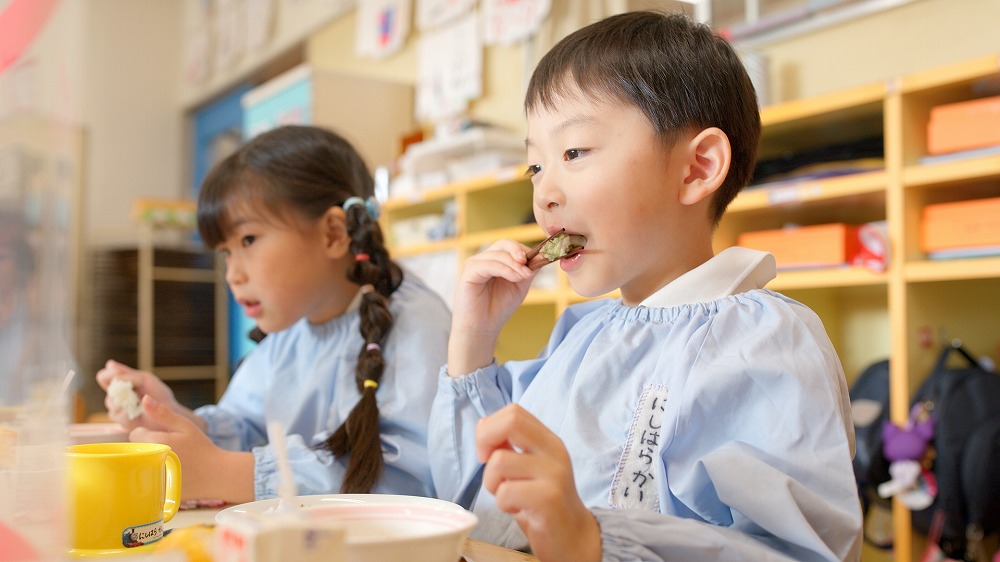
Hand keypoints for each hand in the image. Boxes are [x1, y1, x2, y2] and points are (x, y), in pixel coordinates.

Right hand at [96, 360, 184, 430]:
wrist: (169, 412)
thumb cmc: (158, 394)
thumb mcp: (144, 380)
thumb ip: (127, 374)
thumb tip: (109, 364)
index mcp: (121, 383)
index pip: (104, 377)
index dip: (107, 376)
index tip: (117, 375)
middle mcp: (116, 396)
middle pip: (109, 391)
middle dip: (124, 389)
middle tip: (139, 390)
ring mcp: (118, 410)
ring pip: (112, 403)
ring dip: (127, 400)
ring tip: (141, 400)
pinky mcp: (123, 422)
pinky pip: (120, 415)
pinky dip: (130, 411)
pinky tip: (140, 411)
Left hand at [131, 395, 253, 502]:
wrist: (218, 475)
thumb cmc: (202, 448)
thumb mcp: (185, 426)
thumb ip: (163, 413)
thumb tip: (144, 398)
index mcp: (155, 442)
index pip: (135, 434)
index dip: (148, 433)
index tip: (164, 437)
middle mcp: (149, 461)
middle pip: (136, 451)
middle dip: (148, 448)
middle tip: (169, 450)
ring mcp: (152, 479)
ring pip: (140, 466)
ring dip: (150, 463)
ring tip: (170, 462)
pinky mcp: (156, 492)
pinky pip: (147, 482)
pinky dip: (155, 478)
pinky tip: (171, 475)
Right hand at [449, 240, 536, 373]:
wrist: (482, 328)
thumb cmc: (498, 307)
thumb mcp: (519, 286)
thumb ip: (527, 271)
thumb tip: (540, 257)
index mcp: (495, 260)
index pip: (511, 246)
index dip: (525, 250)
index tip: (540, 260)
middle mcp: (483, 259)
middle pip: (503, 244)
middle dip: (519, 252)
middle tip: (530, 264)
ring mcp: (474, 264)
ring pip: (498, 254)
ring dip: (515, 264)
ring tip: (525, 276)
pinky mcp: (469, 273)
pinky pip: (489, 265)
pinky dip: (504, 269)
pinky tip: (515, 277)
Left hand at [477, 404, 600, 561]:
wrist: (573, 539)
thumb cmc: (543, 504)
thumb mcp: (526, 469)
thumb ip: (507, 446)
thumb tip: (482, 423)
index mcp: (548, 441)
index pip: (514, 411)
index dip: (491, 428)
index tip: (488, 452)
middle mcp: (554, 452)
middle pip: (510, 421)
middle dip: (484, 441)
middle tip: (488, 466)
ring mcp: (553, 474)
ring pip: (499, 462)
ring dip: (492, 484)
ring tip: (508, 496)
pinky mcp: (548, 499)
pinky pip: (505, 492)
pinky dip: (502, 504)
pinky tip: (518, 510)